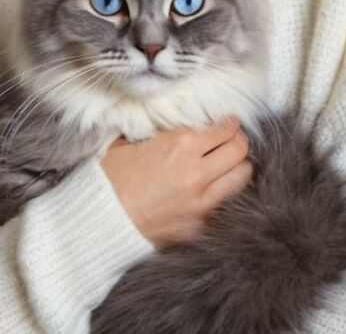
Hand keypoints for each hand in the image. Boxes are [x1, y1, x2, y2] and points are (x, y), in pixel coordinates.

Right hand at [99, 116, 252, 247]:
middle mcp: (196, 170)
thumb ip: (158, 130)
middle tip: (232, 141)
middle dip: (238, 141)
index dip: (228, 123)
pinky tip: (217, 189)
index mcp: (180, 144)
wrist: (103, 220)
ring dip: (238, 167)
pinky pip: (227, 203)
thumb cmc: (111, 178)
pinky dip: (226, 194)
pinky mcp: (201, 224)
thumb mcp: (131, 142)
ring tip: (230, 165)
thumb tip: (173, 120)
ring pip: (242, 176)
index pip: (224, 128)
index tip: (227, 123)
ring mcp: (202, 200)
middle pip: (240, 149)